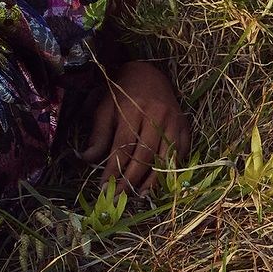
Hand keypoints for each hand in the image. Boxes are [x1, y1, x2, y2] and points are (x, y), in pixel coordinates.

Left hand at [77, 61, 188, 192]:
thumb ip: (98, 134)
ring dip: (153, 180)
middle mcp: (156, 116)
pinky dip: (172, 169)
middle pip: (145, 155)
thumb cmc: (122, 94)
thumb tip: (87, 160)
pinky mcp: (185, 126)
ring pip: (165, 157)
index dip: (113, 170)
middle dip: (131, 179)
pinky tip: (161, 182)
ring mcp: (174, 121)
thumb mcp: (104, 108)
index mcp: (132, 110)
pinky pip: (181, 153)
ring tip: (141, 195)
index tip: (104, 188)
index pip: (122, 147)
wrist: (148, 74)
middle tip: (120, 197)